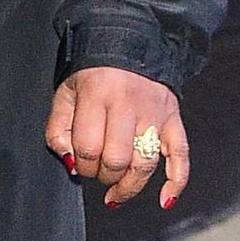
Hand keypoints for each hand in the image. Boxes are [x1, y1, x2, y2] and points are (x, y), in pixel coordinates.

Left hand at [45, 68, 190, 212]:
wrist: (128, 40)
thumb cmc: (92, 73)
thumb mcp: (65, 93)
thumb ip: (58, 129)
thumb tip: (70, 163)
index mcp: (98, 94)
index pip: (88, 146)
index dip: (81, 164)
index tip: (79, 164)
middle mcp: (129, 103)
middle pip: (117, 159)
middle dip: (103, 175)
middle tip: (97, 171)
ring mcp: (155, 112)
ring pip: (145, 163)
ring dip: (129, 186)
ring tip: (116, 192)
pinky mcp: (173, 118)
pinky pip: (181, 155)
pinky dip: (176, 181)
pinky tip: (164, 199)